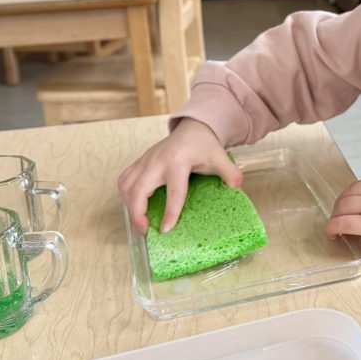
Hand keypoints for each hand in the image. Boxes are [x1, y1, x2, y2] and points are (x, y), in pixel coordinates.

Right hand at [117, 118, 242, 233]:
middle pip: (138, 190)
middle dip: (137, 214)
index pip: (173, 192)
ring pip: (126, 185)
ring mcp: (145, 161)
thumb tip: (236, 186)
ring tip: (140, 221)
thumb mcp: (220, 158)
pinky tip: (134, 206)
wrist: (192, 128)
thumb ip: (229, 172)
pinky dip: (125, 195)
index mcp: (178, 162)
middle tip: (146, 231)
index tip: (165, 230)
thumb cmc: (204, 145)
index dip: (169, 213)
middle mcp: (157, 162)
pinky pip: (124, 179)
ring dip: (129, 206)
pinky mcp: (139, 162)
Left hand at [324, 175, 360, 266]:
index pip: (358, 185)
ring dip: (335, 217)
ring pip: (344, 207)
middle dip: (338, 208)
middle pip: (348, 195)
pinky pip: (345, 223)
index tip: (343, 207)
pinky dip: (333, 226)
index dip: (347, 197)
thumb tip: (356, 203)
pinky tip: (331, 232)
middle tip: (336, 218)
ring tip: (334, 226)